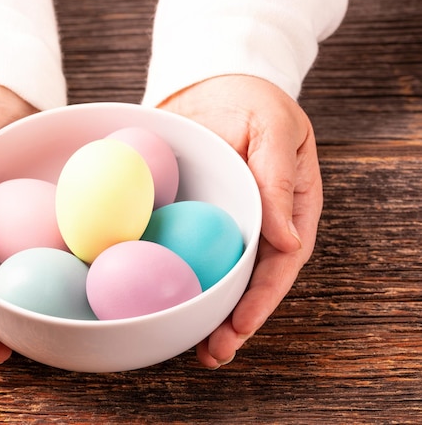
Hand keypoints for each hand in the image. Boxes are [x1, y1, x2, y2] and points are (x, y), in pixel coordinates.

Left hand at [159, 75, 322, 368]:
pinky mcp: (185, 218)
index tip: (242, 325)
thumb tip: (287, 239)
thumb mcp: (274, 129)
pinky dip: (167, 278)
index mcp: (286, 210)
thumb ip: (280, 180)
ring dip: (202, 313)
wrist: (210, 85)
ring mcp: (217, 225)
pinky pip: (177, 250)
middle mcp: (252, 226)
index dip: (261, 298)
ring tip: (189, 349)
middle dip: (231, 322)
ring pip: (212, 275)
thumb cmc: (251, 102)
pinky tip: (153, 302)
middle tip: (212, 354)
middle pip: (245, 282)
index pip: (278, 263)